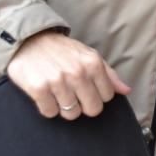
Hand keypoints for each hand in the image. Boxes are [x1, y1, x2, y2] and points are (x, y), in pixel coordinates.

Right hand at [6, 29, 130, 119]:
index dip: (98, 96)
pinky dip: (48, 108)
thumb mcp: (90, 56)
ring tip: (59, 94)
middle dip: (84, 106)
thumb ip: (109, 75)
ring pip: (71, 114)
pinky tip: (46, 95)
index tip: (88, 91)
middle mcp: (78, 73)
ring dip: (65, 108)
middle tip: (74, 96)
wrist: (30, 40)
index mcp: (94, 64)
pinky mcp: (38, 89)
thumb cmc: (63, 51)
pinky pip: (50, 113)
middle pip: (92, 109)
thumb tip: (126, 91)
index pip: (107, 97)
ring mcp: (58, 82)